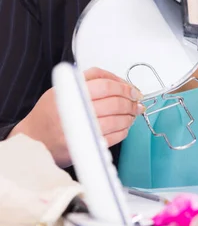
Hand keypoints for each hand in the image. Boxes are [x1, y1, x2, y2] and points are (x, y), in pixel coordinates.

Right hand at [8, 67, 143, 166]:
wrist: (34, 138)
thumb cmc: (51, 111)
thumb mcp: (65, 86)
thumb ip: (93, 78)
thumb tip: (123, 82)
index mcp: (68, 91)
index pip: (105, 85)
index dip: (124, 87)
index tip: (133, 90)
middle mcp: (72, 110)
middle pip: (114, 103)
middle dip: (130, 103)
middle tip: (136, 103)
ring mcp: (78, 130)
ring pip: (116, 121)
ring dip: (129, 117)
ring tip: (132, 114)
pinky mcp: (83, 147)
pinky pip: (112, 138)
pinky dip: (123, 131)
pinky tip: (124, 126)